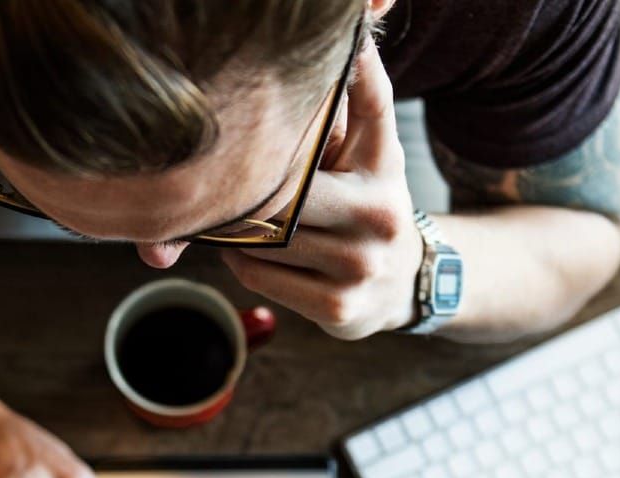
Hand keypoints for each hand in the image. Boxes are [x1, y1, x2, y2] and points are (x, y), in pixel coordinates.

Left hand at [221, 42, 421, 340]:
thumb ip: (349, 100)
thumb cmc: (364, 203)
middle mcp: (380, 212)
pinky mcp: (339, 307)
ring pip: (265, 235)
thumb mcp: (368, 152)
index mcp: (385, 163)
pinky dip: (240, 261)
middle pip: (285, 188)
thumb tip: (348, 28)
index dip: (354, 68)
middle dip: (249, 184)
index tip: (338, 38)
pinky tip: (244, 250)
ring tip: (230, 213)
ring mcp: (361, 264)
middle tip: (216, 173)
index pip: (371, 103)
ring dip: (235, 226)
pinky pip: (260, 275)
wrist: (402, 284)